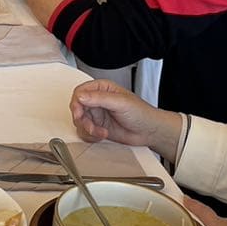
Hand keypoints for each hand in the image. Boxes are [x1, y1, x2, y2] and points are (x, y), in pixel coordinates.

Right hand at [69, 79, 185, 164]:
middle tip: (89, 126)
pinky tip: (102, 135)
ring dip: (88, 129)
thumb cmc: (141, 113)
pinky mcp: (98, 128)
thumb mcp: (120, 102)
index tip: (79, 112)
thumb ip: (99, 98)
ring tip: (100, 132)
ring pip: (80, 122)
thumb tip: (81, 96)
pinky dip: (91, 136)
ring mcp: (97, 115)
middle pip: (77, 108)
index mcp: (102, 88)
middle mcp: (98, 101)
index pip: (80, 92)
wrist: (149, 131)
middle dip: (82, 119)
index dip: (77, 102)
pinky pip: (85, 132)